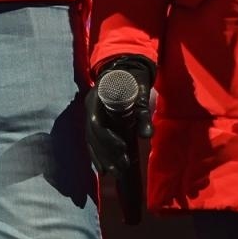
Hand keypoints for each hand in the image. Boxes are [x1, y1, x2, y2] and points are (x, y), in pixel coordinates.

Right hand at [84, 55, 154, 176]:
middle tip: (120, 169)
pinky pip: (92, 140)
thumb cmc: (133, 78)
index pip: (97, 123)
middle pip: (93, 135)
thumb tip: (146, 136)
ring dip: (101, 157)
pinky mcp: (94, 119)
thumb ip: (142, 113)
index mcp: (98, 97)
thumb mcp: (141, 92)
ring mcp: (90, 113)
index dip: (108, 140)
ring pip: (91, 140)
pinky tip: (102, 169)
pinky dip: (97, 155)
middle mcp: (90, 106)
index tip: (123, 150)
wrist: (125, 66)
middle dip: (106, 153)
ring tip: (113, 172)